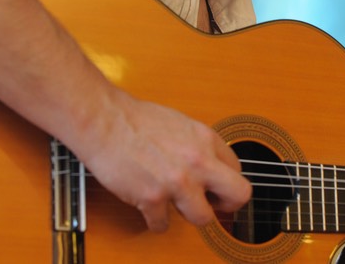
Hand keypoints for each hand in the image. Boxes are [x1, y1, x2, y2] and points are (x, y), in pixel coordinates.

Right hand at [76, 88, 251, 232]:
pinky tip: (150, 210)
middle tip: (213, 205)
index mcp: (206, 139)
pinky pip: (162, 225)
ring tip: (175, 205)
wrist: (106, 121)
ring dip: (189, 215)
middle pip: (238, 195)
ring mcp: (177, 181)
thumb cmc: (137, 120)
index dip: (225, 181)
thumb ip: (199, 146)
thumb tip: (210, 166)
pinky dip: (156, 221)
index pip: (237, 169)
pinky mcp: (152, 198)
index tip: (216, 188)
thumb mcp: (182, 123)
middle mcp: (198, 161)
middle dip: (227, 205)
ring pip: (203, 218)